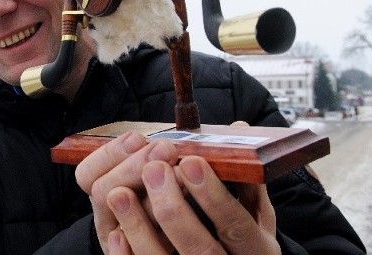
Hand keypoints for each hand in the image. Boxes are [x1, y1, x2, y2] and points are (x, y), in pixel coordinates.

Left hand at [75, 130, 280, 254]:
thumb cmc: (240, 232)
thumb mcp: (254, 210)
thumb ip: (244, 175)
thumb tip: (238, 129)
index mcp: (255, 248)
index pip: (236, 226)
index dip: (213, 197)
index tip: (190, 162)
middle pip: (199, 249)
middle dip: (173, 209)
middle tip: (154, 169)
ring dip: (138, 227)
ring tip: (119, 193)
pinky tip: (116, 233)